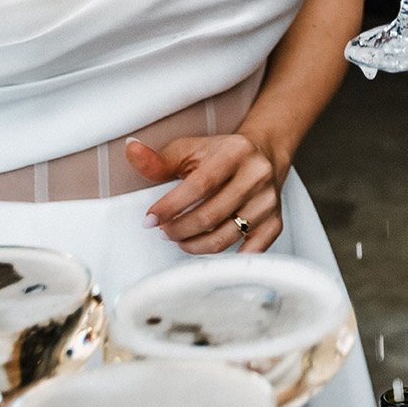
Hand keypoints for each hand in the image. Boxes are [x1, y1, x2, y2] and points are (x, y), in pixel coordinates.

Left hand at [127, 133, 284, 254]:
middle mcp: (256, 176)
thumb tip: (132, 151)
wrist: (264, 153)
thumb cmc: (222, 153)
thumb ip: (159, 159)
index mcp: (234, 153)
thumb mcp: (190, 149)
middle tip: (164, 231)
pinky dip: (230, 257)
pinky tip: (210, 250)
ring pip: (227, 235)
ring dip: (196, 245)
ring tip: (181, 239)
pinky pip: (253, 249)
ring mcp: (268, 201)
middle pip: (212, 214)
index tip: (151, 219)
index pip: (200, 185)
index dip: (171, 206)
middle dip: (180, 229)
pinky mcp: (275, 221)